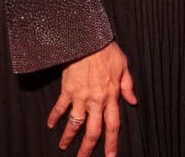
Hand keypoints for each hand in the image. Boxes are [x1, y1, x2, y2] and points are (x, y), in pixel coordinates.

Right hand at [47, 41, 137, 156]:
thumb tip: (133, 101)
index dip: (112, 142)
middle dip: (87, 148)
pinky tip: (51, 125)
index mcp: (111, 95)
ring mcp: (80, 96)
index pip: (113, 125)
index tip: (110, 156)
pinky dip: (54, 117)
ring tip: (64, 147)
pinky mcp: (67, 90)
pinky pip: (60, 108)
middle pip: (92, 131)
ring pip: (75, 124)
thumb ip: (128, 85)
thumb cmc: (106, 50)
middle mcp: (96, 100)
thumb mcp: (123, 65)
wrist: (87, 39)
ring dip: (68, 137)